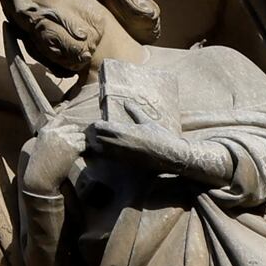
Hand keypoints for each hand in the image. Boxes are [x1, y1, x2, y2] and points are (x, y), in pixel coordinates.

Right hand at [15, 122, 86, 195]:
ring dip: (83, 142)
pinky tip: (85, 154)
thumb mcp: (40, 146)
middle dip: (78, 135)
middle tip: (80, 143)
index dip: (68, 125)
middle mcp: (55, 132)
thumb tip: (64, 136)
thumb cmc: (40, 165)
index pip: (59, 119)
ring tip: (83, 150)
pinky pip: (85, 145)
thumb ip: (50, 138)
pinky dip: (87, 150)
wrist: (40, 177)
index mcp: (45, 131)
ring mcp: (64, 139)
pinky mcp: (72, 148)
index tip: (73, 130)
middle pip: (74, 127)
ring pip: (81, 136)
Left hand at [86, 120, 229, 192]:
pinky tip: (110, 149)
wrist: (171, 156)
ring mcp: (120, 154)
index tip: (100, 122)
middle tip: (99, 131)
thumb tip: (126, 102)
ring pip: (99, 149)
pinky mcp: (124, 163)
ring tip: (103, 140)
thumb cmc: (160, 137)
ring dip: (98, 144)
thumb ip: (134, 112)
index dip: (96, 124)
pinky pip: (108, 158)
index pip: (98, 126)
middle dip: (94, 134)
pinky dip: (105, 153)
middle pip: (95, 138)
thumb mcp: (147, 121)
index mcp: (121, 131)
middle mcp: (117, 143)